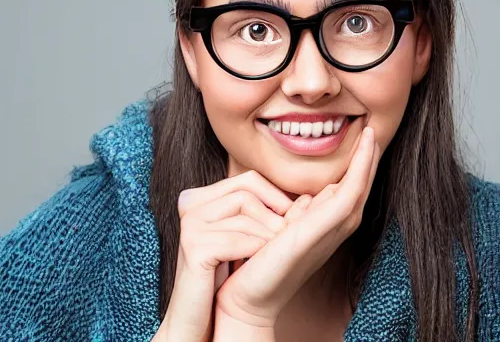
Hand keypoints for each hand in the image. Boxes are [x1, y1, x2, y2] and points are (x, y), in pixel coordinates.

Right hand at [154, 170, 293, 340]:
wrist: (201, 320)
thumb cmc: (226, 277)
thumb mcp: (244, 238)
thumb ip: (263, 212)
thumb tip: (307, 197)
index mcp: (201, 197)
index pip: (248, 179)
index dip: (276, 196)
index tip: (291, 217)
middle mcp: (191, 203)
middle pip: (247, 189)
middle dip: (275, 210)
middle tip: (286, 234)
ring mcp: (191, 223)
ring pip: (246, 210)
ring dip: (267, 233)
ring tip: (272, 251)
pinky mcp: (193, 246)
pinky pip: (239, 238)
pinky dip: (256, 250)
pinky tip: (256, 264)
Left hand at [214, 126, 379, 327]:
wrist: (247, 296)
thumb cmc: (260, 262)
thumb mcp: (284, 229)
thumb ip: (299, 212)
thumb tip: (306, 198)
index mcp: (326, 227)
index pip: (348, 190)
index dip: (357, 166)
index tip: (361, 140)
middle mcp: (334, 229)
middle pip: (359, 188)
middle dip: (368, 160)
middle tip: (372, 130)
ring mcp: (331, 230)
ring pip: (359, 187)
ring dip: (367, 160)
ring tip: (370, 134)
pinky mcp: (322, 228)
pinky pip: (349, 191)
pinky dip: (360, 168)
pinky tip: (363, 147)